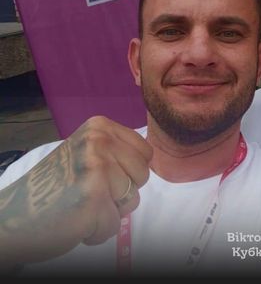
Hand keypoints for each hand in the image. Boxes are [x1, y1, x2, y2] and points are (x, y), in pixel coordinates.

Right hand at [0, 116, 151, 266]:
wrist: (12, 218)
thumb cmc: (54, 186)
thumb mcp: (85, 152)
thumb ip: (115, 151)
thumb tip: (148, 158)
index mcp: (100, 127)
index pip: (145, 152)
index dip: (128, 172)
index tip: (101, 176)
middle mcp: (99, 141)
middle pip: (142, 176)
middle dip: (121, 193)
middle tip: (88, 193)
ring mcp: (96, 168)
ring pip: (131, 201)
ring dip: (108, 213)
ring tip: (82, 206)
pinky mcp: (93, 197)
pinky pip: (114, 224)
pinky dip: (97, 232)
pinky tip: (76, 221)